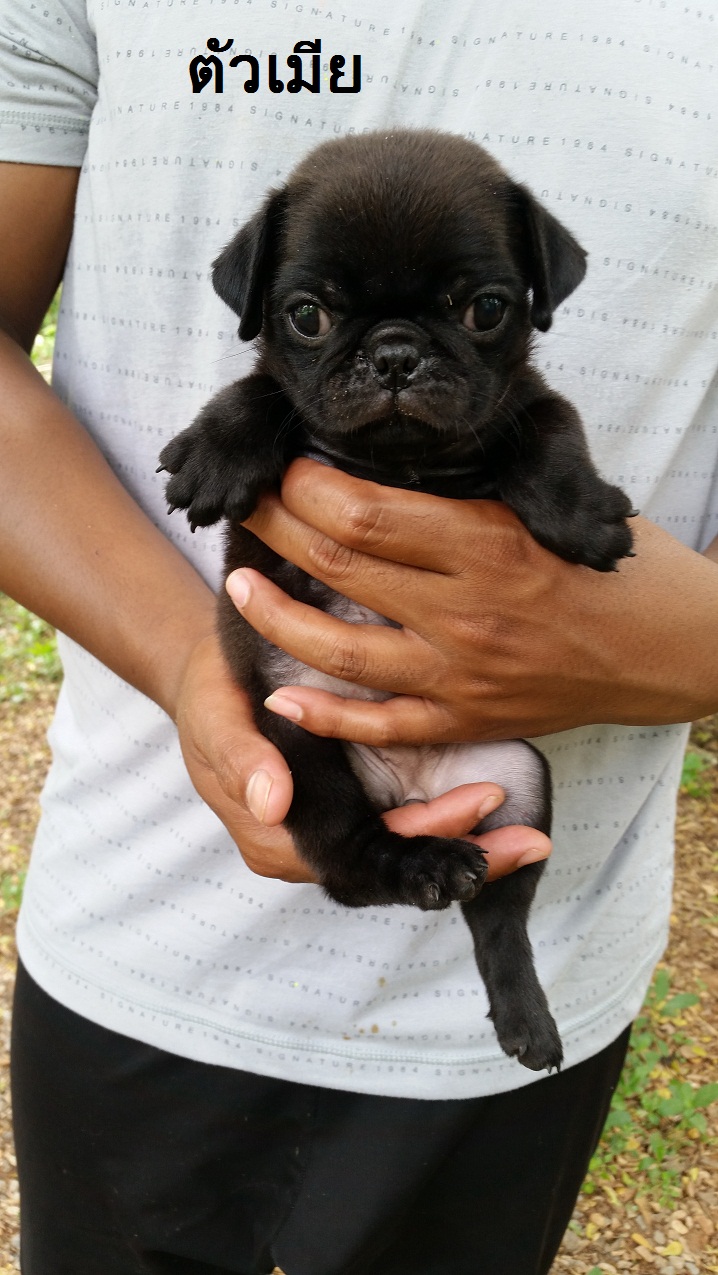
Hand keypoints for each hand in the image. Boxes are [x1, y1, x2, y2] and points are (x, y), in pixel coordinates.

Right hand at [173, 634, 549, 882]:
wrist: (213, 676)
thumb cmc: (211, 696)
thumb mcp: (214, 718)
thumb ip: (242, 759)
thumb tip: (274, 803)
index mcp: (276, 839)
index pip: (358, 865)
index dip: (417, 849)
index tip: (470, 817)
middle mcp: (313, 845)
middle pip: (394, 870)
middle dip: (462, 857)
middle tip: (528, 843)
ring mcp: (338, 826)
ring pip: (407, 854)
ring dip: (465, 846)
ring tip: (529, 840)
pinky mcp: (357, 801)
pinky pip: (406, 824)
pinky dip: (450, 821)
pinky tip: (494, 809)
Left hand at [230, 458, 717, 744]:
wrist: (672, 651)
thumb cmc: (618, 569)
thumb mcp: (550, 508)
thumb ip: (475, 491)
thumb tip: (391, 465)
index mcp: (489, 543)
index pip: (367, 513)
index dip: (308, 488)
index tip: (286, 468)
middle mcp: (467, 611)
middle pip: (341, 567)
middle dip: (277, 529)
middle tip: (245, 505)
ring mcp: (462, 675)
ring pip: (342, 649)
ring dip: (276, 615)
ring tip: (239, 584)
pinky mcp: (467, 720)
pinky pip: (381, 725)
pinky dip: (325, 715)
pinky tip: (280, 694)